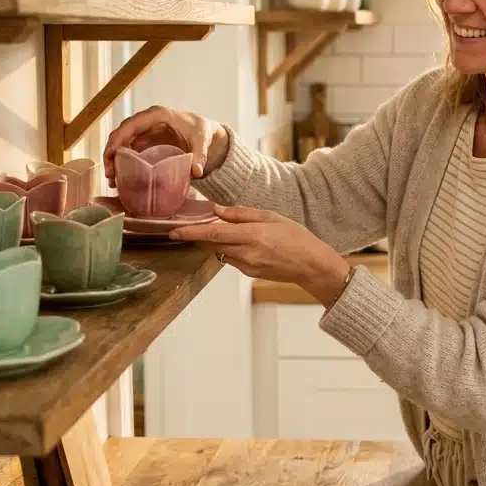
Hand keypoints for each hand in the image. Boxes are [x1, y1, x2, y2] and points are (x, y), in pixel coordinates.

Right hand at [102, 106, 228, 186]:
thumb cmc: (202, 131)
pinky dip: (123, 164)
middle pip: (121, 134)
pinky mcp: (145, 143)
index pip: (131, 124)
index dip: (118, 138)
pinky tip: (121, 179)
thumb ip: (200, 155)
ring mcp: (144, 132)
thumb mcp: (202, 140)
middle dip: (111, 153)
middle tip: (109, 174)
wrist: (205, 132)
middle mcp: (146, 121)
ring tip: (112, 181)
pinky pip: (129, 151)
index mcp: (157, 115)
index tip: (111, 154)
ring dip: (114, 160)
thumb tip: (196, 172)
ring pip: (122, 144)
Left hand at [169, 205, 353, 305]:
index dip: (191, 232)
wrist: (312, 265)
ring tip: (229, 231)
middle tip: (190, 225)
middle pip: (212, 244)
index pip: (214, 233)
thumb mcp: (272, 217)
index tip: (173, 230)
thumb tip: (217, 211)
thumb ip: (242, 214)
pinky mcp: (249, 274)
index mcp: (253, 235)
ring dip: (218, 242)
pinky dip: (231, 249)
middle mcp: (247, 253)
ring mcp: (247, 266)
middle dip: (199, 236)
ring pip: (221, 252)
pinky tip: (246, 244)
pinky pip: (232, 259)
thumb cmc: (297, 238)